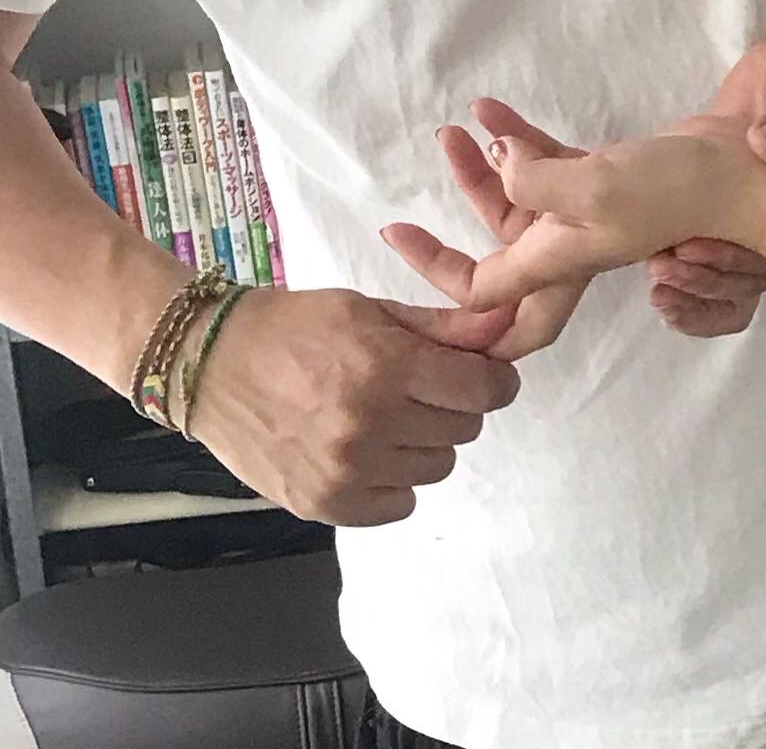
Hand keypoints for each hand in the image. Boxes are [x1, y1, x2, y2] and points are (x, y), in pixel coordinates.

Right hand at [186, 284, 519, 526]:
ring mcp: (346, 471)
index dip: (493, 379)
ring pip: (437, 466)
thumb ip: (444, 327)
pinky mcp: (325, 504)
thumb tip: (506, 327)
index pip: (484, 390)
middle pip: (465, 428)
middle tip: (419, 387)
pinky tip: (368, 449)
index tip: (480, 373)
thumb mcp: (372, 309)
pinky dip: (394, 480)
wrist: (210, 363)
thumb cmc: (295, 326)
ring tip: (386, 415)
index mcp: (386, 366)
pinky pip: (399, 504)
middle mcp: (370, 424)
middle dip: (454, 404)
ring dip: (425, 442)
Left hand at [381, 119, 765, 311]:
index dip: (433, 276)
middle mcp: (565, 245)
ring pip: (518, 200)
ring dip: (487, 164)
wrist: (744, 175)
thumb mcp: (593, 185)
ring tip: (462, 123)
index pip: (479, 292)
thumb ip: (533, 180)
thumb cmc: (674, 188)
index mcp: (557, 260)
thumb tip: (501, 164)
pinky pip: (548, 168)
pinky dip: (522, 142)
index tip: (396, 232)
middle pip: (492, 248)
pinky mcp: (605, 182)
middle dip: (459, 206)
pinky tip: (496, 110)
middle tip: (437, 152)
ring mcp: (585, 214)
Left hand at [650, 21, 765, 335]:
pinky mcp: (714, 190)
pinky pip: (695, 233)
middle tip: (663, 266)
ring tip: (654, 273)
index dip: (732, 266)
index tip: (692, 250)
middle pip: (741, 279)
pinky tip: (643, 258)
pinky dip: (673, 253)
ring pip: (719, 270)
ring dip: (685, 282)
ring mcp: (744, 211)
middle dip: (700, 281)